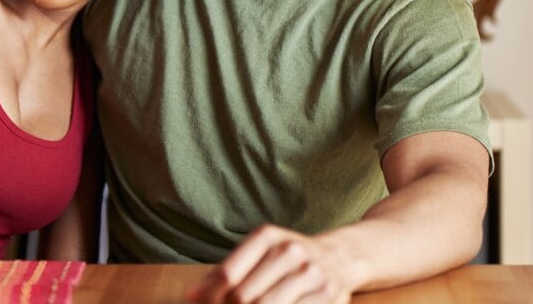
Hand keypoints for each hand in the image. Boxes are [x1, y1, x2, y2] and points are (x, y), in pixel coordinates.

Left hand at [188, 225, 362, 303]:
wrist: (340, 257)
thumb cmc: (288, 259)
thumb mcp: (260, 252)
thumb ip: (228, 270)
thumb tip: (192, 296)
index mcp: (268, 236)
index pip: (228, 273)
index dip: (210, 295)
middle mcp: (291, 251)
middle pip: (245, 296)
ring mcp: (312, 274)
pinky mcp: (329, 296)